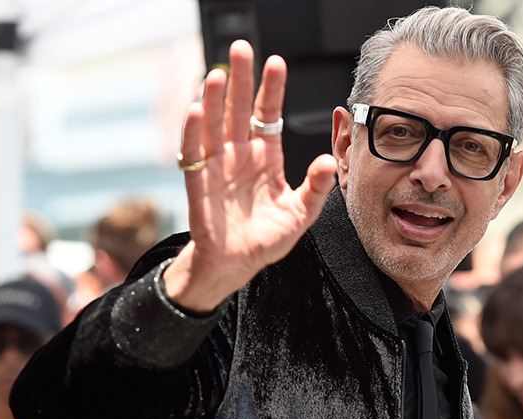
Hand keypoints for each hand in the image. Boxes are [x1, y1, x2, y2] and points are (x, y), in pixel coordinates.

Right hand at [163, 40, 338, 312]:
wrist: (236, 265)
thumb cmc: (267, 238)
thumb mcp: (300, 214)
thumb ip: (316, 189)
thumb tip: (329, 162)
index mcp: (265, 156)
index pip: (267, 114)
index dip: (271, 89)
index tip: (276, 63)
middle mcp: (239, 154)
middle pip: (238, 109)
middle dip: (240, 79)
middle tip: (240, 48)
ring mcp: (217, 166)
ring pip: (214, 125)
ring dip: (213, 100)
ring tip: (216, 74)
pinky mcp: (198, 184)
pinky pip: (193, 154)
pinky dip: (193, 132)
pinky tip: (196, 110)